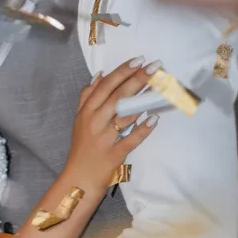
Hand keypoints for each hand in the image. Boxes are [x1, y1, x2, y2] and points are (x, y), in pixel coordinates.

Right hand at [66, 58, 156, 190]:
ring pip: (124, 116)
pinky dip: (142, 130)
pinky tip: (154, 119)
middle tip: (154, 67)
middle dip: (136, 80)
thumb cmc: (82, 146)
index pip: (106, 86)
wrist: (78, 178)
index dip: (122, 72)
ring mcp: (104, 138)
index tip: (139, 60)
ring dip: (142, 100)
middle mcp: (95, 121)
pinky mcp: (114, 155)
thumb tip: (100, 75)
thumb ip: (87, 96)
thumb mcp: (79, 118)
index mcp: (87, 110)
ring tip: (159, 87)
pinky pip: (130, 140)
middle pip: (117, 97)